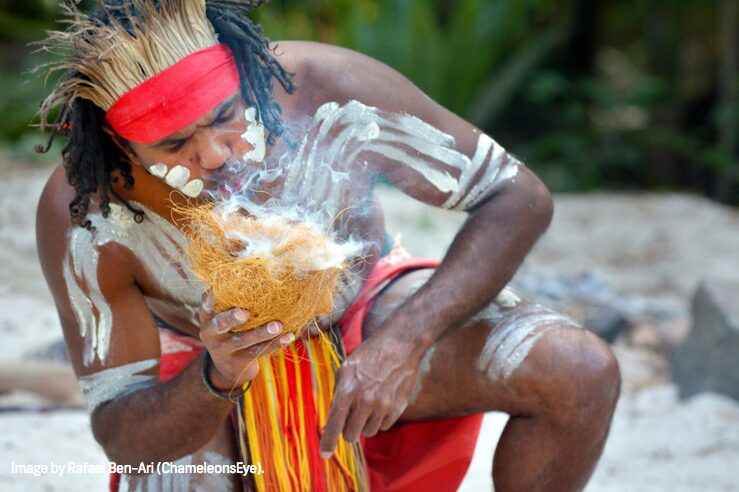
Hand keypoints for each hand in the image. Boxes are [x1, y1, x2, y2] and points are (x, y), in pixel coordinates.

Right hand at [198, 291, 294, 389]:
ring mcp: (223, 349)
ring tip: (277, 325)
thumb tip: (249, 257)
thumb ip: (233, 293)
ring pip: (243, 341)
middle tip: (245, 312)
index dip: (213, 297)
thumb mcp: (223, 311)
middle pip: (220, 324)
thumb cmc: (230, 326)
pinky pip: (258, 352)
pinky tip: (289, 336)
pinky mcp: (238, 362)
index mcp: (207, 315)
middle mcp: (211, 332)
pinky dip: (275, 344)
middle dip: (232, 318)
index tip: (222, 290)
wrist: (226, 366)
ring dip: (261, 333)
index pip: (207, 304)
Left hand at [319, 334, 421, 457]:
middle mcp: (365, 401)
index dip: (328, 443)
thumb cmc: (369, 355)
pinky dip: (380, 419)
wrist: (400, 345)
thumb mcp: (346, 369)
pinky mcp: (398, 407)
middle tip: (351, 416)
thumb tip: (333, 418)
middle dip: (348, 429)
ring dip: (365, 423)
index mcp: (347, 390)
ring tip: (369, 404)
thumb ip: (338, 393)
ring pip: (368, 432)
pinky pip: (384, 426)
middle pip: (351, 434)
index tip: (324, 455)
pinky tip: (382, 402)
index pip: (334, 424)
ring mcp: (383, 405)